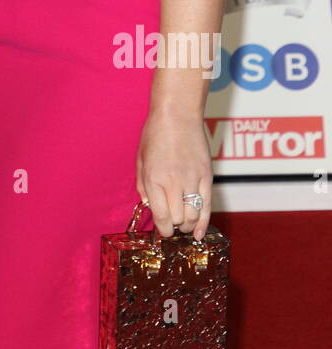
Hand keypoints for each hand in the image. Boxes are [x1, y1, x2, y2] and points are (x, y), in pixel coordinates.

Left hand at [137, 111, 211, 240]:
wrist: (177, 115)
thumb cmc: (155, 134)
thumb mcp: (140, 160)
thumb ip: (143, 186)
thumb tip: (149, 206)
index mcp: (154, 178)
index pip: (161, 216)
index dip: (162, 229)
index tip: (162, 230)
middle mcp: (174, 181)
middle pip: (178, 219)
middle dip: (174, 226)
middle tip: (172, 222)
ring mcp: (193, 179)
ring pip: (194, 216)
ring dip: (188, 225)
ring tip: (184, 223)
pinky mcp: (207, 176)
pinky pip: (207, 205)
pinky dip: (204, 223)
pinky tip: (199, 234)